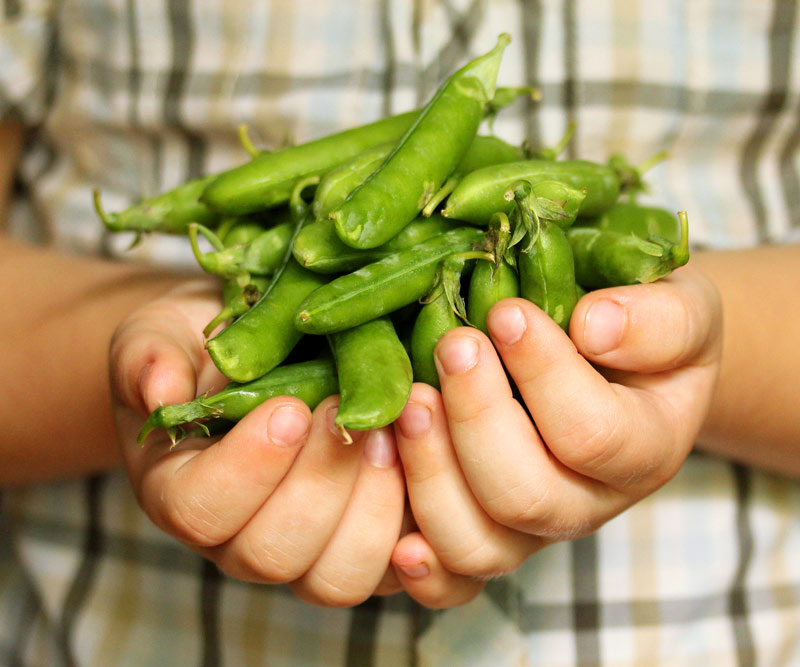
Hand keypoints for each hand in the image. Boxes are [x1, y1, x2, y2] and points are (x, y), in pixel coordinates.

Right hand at [110, 280, 405, 606]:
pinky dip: (422, 535)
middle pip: (274, 554)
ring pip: (340, 576)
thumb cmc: (206, 345)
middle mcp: (242, 538)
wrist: (262, 356)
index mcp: (183, 491)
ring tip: (394, 429)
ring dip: (373, 504)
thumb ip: (147, 358)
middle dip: (320, 481)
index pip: (200, 512)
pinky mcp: (370, 543)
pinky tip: (430, 466)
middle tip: (350, 412)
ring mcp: (309, 549)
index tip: (288, 408)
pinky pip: (397, 572)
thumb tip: (160, 392)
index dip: (247, 469)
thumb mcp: (160, 332)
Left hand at [390, 265, 721, 607]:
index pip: (591, 434)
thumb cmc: (643, 331)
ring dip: (431, 473)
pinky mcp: (484, 536)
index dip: (543, 374)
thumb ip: (659, 319)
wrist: (621, 363)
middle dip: (476, 418)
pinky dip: (419, 560)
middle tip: (453, 346)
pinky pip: (450, 577)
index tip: (507, 312)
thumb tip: (595, 327)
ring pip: (477, 545)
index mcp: (646, 450)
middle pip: (525, 496)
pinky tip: (394, 510)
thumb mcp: (680, 308)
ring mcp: (532, 531)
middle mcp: (589, 505)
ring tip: (411, 402)